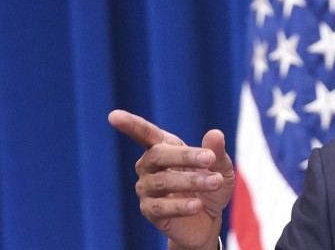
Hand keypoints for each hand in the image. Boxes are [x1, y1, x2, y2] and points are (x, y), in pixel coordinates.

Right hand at [108, 109, 233, 249]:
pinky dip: (180, 205)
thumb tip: (215, 134)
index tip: (114, 116)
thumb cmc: (211, 184)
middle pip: (158, 155)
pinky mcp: (150, 211)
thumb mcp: (220, 167)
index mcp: (164, 147)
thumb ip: (217, 152)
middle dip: (185, 156)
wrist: (209, 218)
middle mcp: (149, 166)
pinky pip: (161, 207)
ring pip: (162, 181)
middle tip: (209, 159)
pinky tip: (197, 205)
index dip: (130, 124)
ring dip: (191, 181)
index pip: (144, 133)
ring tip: (215, 182)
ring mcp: (146, 188)